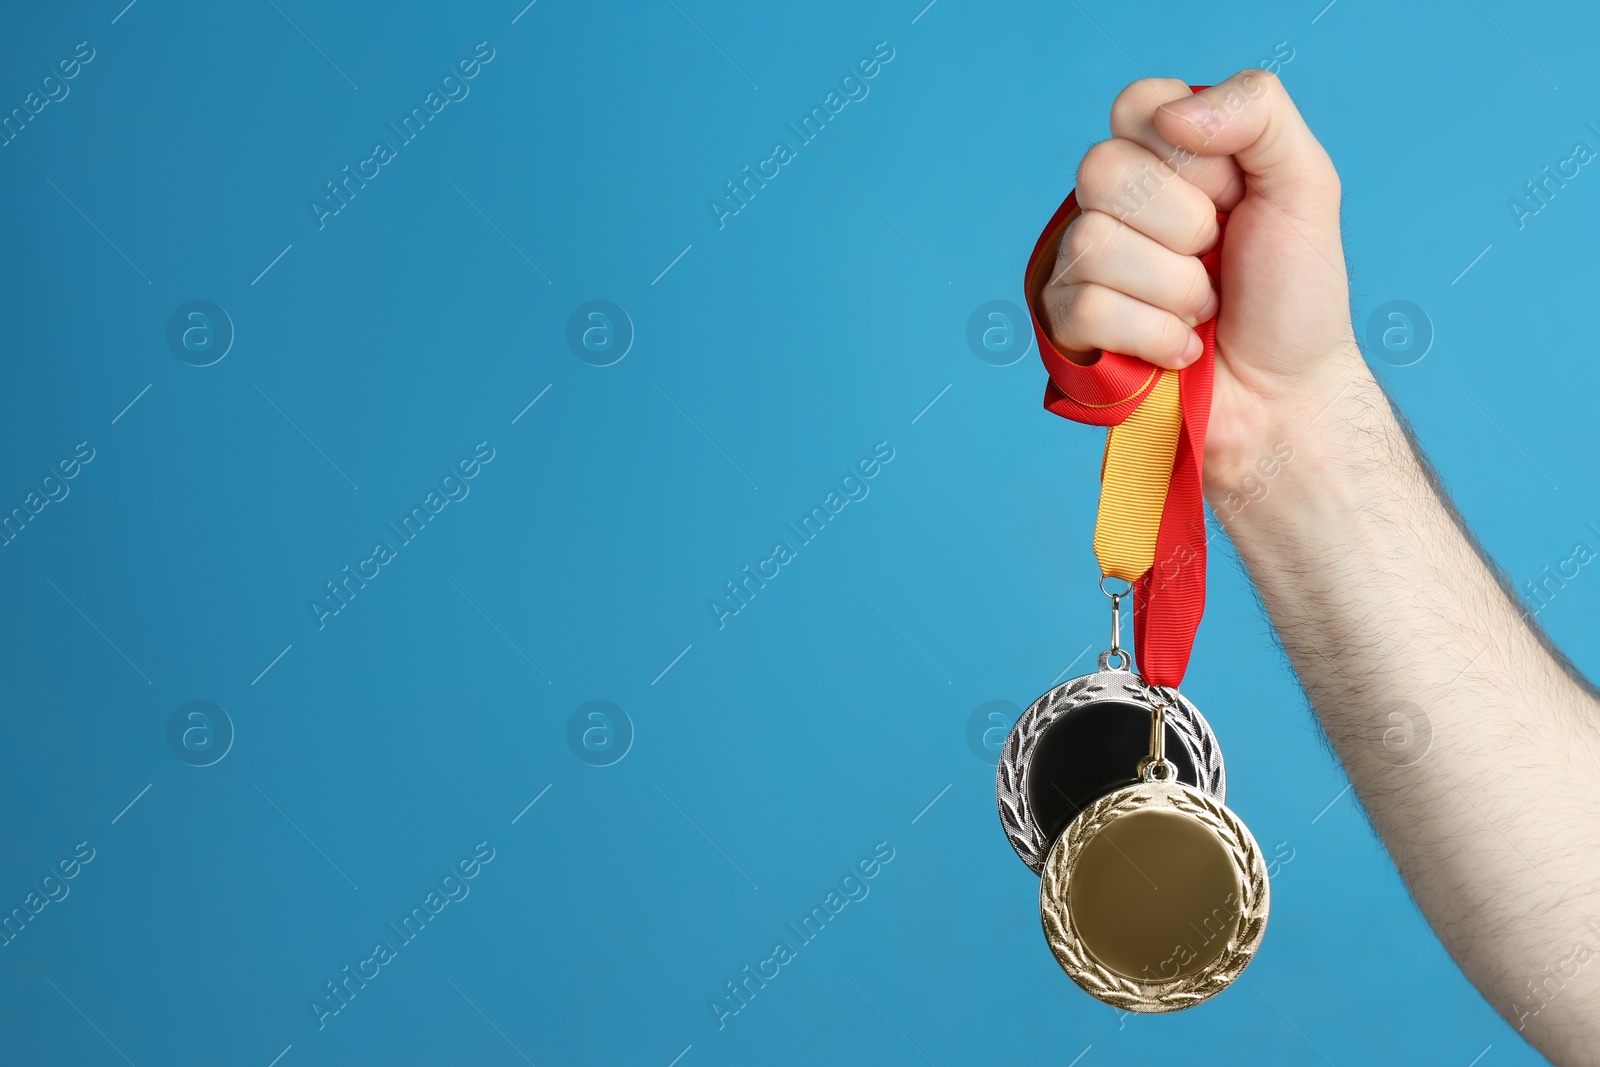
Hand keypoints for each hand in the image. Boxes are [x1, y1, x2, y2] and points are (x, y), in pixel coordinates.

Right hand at [1039, 71, 1359, 491]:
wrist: (1286, 396)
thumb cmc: (1294, 296)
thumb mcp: (1306, 184)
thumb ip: (1258, 111)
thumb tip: (1172, 115)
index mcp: (1161, 156)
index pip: (1135, 107)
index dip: (1194, 156)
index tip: (1236, 197)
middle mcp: (1111, 203)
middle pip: (1102, 171)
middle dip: (1187, 226)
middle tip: (1219, 259)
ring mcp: (1079, 264)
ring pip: (1094, 244)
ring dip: (1177, 290)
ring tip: (1204, 311)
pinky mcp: (1065, 326)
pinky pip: (1088, 308)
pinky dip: (1155, 335)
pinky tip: (1179, 350)